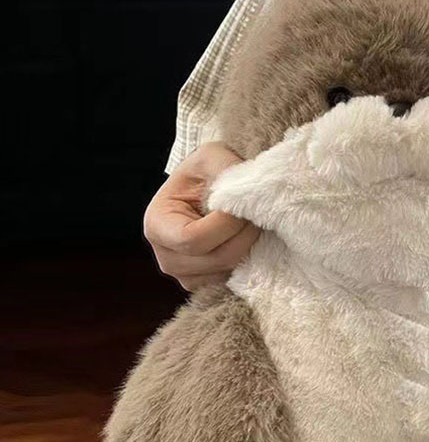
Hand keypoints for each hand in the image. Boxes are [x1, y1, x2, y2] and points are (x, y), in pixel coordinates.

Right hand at [144, 141, 260, 290]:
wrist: (209, 191)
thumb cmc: (206, 173)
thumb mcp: (212, 158)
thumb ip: (225, 169)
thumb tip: (244, 194)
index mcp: (157, 226)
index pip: (193, 239)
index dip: (226, 225)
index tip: (244, 206)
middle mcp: (167, 258)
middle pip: (215, 258)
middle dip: (244, 235)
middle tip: (257, 213)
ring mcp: (187, 276)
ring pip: (227, 271)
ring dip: (248, 247)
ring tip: (250, 223)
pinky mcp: (207, 284)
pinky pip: (233, 280)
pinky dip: (246, 261)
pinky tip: (245, 239)